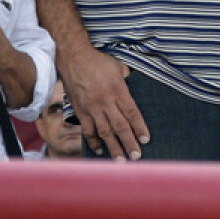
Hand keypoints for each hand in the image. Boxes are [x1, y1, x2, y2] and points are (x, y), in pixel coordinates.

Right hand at [60, 43, 146, 160]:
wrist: (73, 58)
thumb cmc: (98, 61)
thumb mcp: (118, 66)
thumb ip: (128, 81)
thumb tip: (135, 90)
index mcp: (117, 89)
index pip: (131, 113)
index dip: (139, 128)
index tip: (145, 140)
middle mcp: (105, 100)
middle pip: (119, 126)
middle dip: (129, 143)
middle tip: (136, 157)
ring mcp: (91, 107)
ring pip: (104, 131)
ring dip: (113, 147)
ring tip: (120, 160)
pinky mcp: (80, 110)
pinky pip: (88, 129)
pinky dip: (94, 141)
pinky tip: (100, 150)